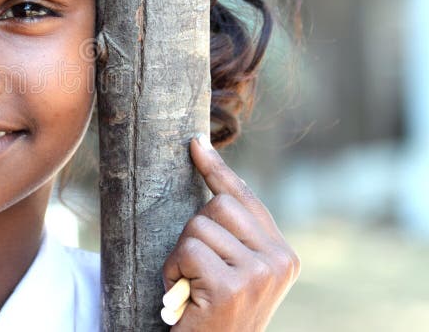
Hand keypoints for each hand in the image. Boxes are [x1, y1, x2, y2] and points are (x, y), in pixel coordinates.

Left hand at [161, 134, 299, 330]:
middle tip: (196, 269)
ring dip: (182, 254)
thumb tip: (213, 180)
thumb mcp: (237, 272)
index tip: (195, 144)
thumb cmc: (217, 314)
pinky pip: (188, 250)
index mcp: (284, 254)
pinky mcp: (231, 287)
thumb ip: (236, 236)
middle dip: (195, 231)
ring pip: (198, 226)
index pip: (246, 199)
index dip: (217, 171)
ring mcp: (258, 274)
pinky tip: (184, 294)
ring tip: (191, 286)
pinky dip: (174, 270)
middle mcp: (280, 261)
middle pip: (218, 205)